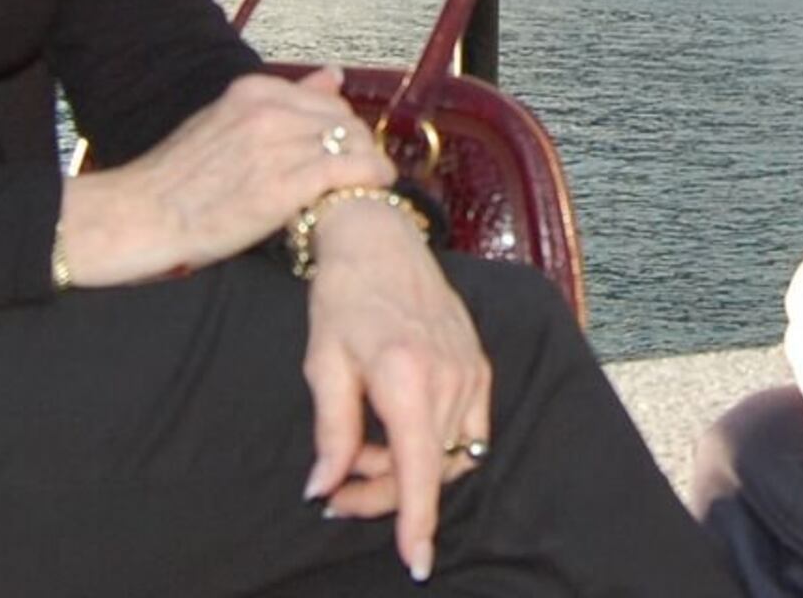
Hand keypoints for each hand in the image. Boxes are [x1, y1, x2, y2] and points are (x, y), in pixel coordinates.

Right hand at [50, 68, 393, 286]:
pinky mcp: (284, 183)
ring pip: (350, 143)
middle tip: (360, 173)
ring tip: (367, 185)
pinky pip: (348, 170)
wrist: (139, 216)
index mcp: (251, 91)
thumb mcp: (224, 124)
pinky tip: (375, 189)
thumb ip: (280, 101)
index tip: (346, 151)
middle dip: (359, 146)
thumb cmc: (176, 181)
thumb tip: (332, 75)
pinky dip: (370, 177)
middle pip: (343, 120)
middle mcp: (267, 109)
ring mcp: (276, 144)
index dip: (342, 129)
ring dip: (367, 164)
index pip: (325, 101)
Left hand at [301, 201, 491, 583]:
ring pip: (447, 455)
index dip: (417, 522)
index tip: (418, 563)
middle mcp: (450, 377)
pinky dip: (430, 446)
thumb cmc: (344, 296)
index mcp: (407, 377)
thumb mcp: (323, 363)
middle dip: (384, 495)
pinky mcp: (479, 366)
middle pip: (428, 470)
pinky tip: (394, 433)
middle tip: (335, 494)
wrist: (381, 240)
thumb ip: (332, 431)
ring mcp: (471, 372)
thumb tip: (323, 488)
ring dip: (405, 470)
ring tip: (360, 454)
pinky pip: (465, 430)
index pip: (418, 470)